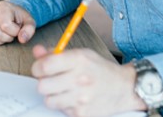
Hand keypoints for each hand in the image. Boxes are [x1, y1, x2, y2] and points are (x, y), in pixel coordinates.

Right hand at [0, 1, 35, 45]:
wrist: (11, 14)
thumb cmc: (20, 18)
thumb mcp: (29, 21)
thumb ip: (29, 29)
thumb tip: (22, 39)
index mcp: (3, 7)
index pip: (5, 25)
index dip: (14, 32)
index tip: (17, 29)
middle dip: (6, 38)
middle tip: (11, 34)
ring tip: (5, 35)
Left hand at [31, 45, 145, 116]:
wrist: (124, 88)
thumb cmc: (101, 70)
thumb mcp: (81, 54)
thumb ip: (56, 53)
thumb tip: (37, 52)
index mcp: (78, 60)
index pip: (44, 66)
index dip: (37, 67)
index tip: (40, 69)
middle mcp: (80, 79)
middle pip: (42, 85)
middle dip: (44, 82)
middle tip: (51, 80)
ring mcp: (81, 98)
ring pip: (49, 100)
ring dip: (53, 95)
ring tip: (63, 90)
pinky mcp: (82, 113)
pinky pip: (61, 110)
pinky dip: (64, 105)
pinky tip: (74, 98)